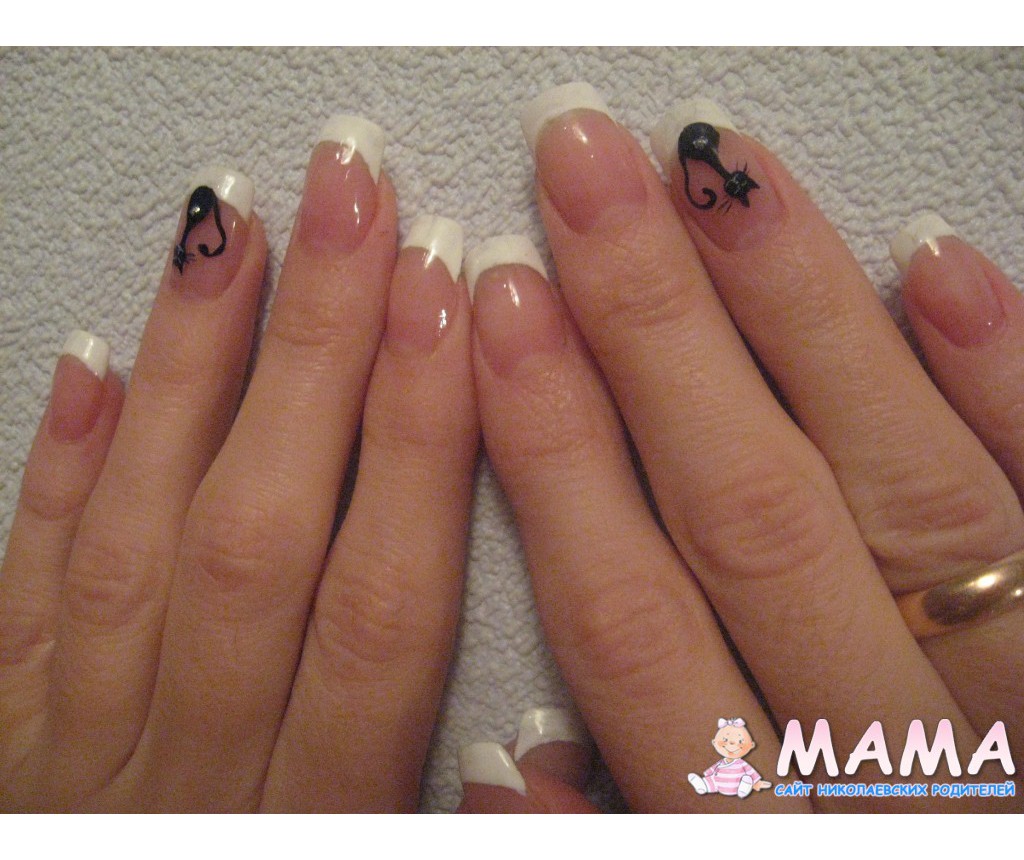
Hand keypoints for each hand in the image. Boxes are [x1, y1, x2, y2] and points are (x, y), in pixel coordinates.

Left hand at [0, 118, 477, 810]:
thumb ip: (468, 833)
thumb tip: (548, 757)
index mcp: (313, 817)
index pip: (382, 596)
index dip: (426, 438)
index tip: (457, 298)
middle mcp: (186, 772)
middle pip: (261, 527)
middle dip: (322, 348)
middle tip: (357, 197)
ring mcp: (70, 748)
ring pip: (137, 528)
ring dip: (192, 365)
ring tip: (236, 228)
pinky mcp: (0, 740)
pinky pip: (18, 589)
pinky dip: (56, 468)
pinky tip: (91, 360)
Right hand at [460, 85, 1022, 811]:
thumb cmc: (833, 851)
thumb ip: (605, 829)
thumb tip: (500, 763)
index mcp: (757, 828)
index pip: (630, 621)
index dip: (556, 452)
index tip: (502, 305)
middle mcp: (891, 762)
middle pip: (750, 520)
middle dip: (652, 331)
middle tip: (585, 173)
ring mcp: (1010, 699)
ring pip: (904, 493)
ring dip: (803, 314)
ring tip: (719, 171)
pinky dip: (1006, 385)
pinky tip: (933, 264)